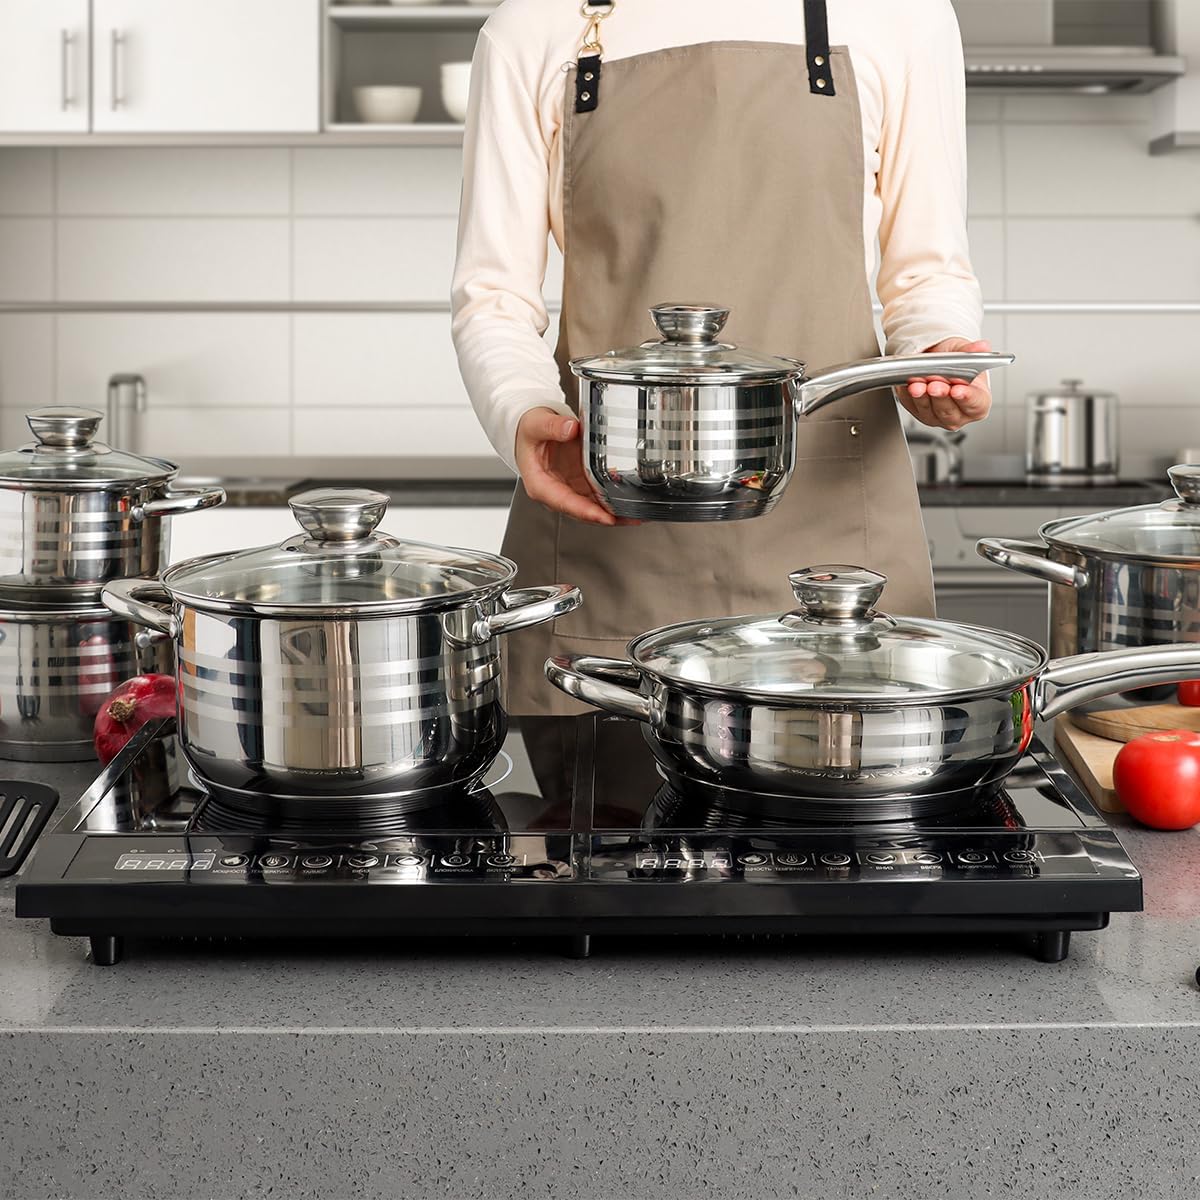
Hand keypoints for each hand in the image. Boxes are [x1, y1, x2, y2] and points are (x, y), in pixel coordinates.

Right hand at [515, 407, 635, 526]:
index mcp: (540, 484)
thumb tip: (571, 428)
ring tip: (637, 514)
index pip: (565, 503)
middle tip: (631, 518)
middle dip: (607, 517)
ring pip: (593, 508)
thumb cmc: (528, 431)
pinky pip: (598, 496)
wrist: (529, 428)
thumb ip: (553, 426)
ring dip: (614, 512)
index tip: (606, 517)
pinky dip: (613, 500)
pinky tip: (630, 501)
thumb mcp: (535, 424)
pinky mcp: (580, 482)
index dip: (586, 512)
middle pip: (582, 512)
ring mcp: (569, 488)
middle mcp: (555, 492)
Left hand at [899, 338, 992, 431]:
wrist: (936, 362)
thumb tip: (982, 347)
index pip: (975, 404)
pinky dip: (908, 395)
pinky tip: (908, 385)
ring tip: (918, 383)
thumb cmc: (955, 363)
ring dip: (921, 396)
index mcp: (978, 402)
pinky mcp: (918, 413)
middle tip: (934, 384)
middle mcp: (958, 414)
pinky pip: (911, 406)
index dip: (967, 397)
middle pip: (948, 410)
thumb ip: (972, 351)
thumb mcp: (964, 352)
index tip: (957, 390)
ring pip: (928, 410)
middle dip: (940, 396)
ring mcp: (937, 417)